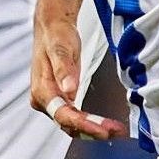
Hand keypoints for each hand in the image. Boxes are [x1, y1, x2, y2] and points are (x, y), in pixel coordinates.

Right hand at [31, 20, 124, 141]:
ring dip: (92, 130)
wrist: (52, 28)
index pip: (63, 115)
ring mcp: (51, 102)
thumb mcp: (61, 47)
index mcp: (41, 90)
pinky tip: (104, 124)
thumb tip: (69, 89)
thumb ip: (64, 69)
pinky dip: (89, 123)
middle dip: (92, 130)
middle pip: (68, 123)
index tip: (102, 129)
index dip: (83, 124)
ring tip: (115, 130)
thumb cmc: (56, 35)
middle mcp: (44, 100)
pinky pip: (74, 118)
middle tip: (116, 130)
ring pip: (71, 124)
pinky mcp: (60, 100)